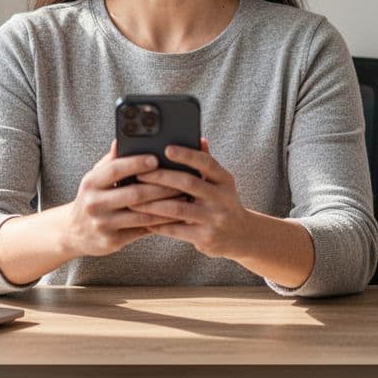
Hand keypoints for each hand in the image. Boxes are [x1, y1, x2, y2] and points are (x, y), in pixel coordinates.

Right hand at [62, 141, 186, 257]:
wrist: (73, 232)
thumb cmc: (92, 198)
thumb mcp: (95, 178)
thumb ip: (111, 161)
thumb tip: (121, 140)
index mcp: (90, 183)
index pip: (115, 170)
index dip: (137, 163)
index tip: (157, 158)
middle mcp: (94, 204)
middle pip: (134, 194)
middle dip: (162, 187)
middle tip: (182, 181)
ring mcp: (103, 224)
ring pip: (142, 215)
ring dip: (167, 207)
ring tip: (184, 198)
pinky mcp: (112, 241)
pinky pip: (142, 231)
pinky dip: (161, 223)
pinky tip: (175, 217)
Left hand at [128, 139, 250, 258]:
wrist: (242, 236)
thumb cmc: (224, 203)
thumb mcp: (221, 183)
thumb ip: (208, 164)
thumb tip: (198, 139)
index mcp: (224, 180)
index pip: (206, 163)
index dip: (187, 155)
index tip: (166, 149)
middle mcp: (222, 198)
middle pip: (188, 183)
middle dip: (161, 177)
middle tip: (139, 174)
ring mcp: (215, 219)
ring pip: (178, 208)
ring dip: (153, 203)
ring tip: (134, 199)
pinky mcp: (206, 238)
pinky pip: (176, 229)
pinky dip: (158, 224)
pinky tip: (143, 219)